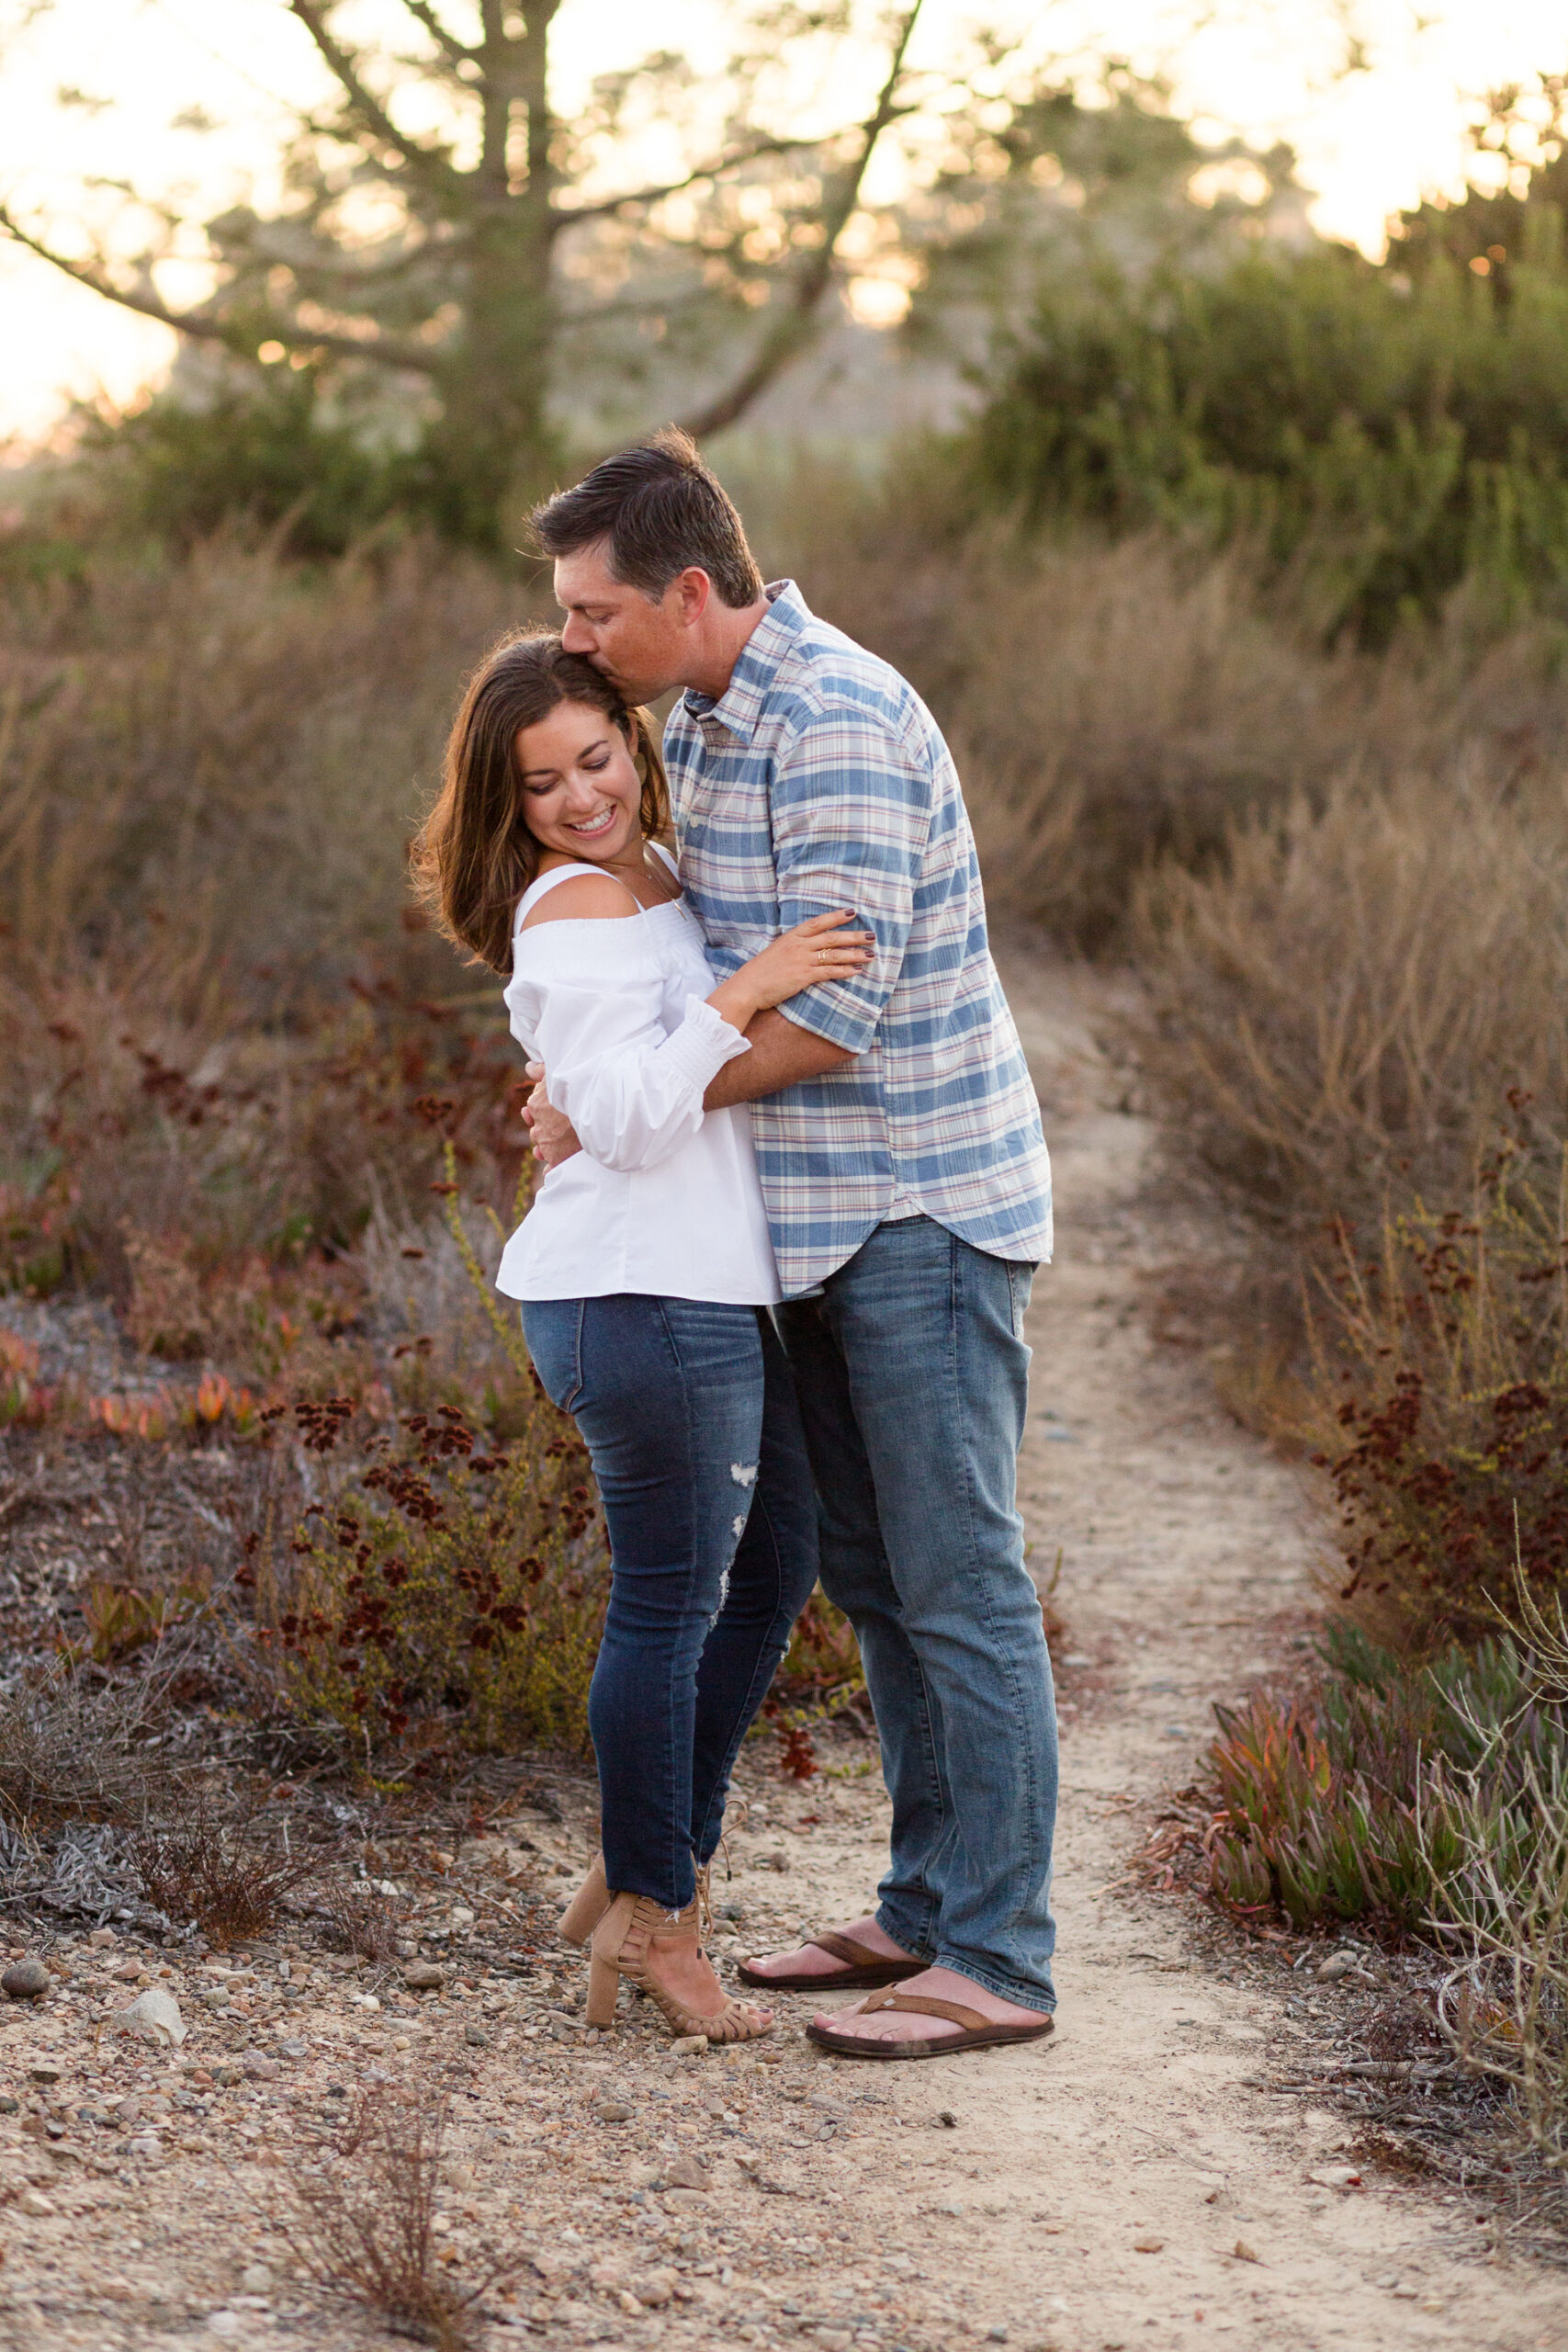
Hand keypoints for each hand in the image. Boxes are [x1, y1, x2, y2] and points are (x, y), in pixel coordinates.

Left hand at [522, 1063, 582, 1168]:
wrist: (596, 1113)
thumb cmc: (577, 1090)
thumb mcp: (557, 1075)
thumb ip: (541, 1071)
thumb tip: (528, 1066)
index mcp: (535, 1105)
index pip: (532, 1110)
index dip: (538, 1111)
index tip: (548, 1111)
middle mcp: (538, 1127)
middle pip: (537, 1131)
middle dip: (544, 1130)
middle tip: (556, 1128)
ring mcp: (547, 1145)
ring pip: (543, 1149)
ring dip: (547, 1148)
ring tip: (556, 1146)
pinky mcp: (557, 1160)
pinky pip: (550, 1168)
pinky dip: (551, 1169)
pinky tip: (553, 1170)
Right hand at [709, 911, 872, 1030]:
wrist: (748, 987)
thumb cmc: (760, 972)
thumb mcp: (776, 952)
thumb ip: (792, 947)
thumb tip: (808, 946)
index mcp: (791, 937)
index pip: (817, 923)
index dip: (835, 916)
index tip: (851, 912)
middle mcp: (798, 945)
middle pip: (831, 937)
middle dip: (853, 936)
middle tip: (871, 935)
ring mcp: (801, 960)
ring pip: (834, 954)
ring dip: (854, 954)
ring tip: (870, 955)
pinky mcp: (803, 976)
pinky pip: (829, 972)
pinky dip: (844, 971)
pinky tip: (857, 971)